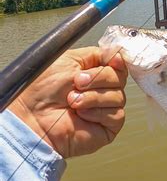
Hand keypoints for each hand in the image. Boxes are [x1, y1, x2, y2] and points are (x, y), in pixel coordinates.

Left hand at [8, 47, 127, 157]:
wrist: (32, 116)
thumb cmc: (41, 90)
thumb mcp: (69, 59)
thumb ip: (97, 54)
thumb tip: (118, 52)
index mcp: (94, 72)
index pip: (118, 63)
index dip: (117, 60)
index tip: (112, 60)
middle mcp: (102, 89)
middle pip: (120, 78)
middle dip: (99, 78)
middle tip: (77, 82)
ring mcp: (106, 108)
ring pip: (119, 96)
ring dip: (93, 96)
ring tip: (72, 101)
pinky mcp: (107, 127)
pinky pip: (116, 115)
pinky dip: (97, 112)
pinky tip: (81, 114)